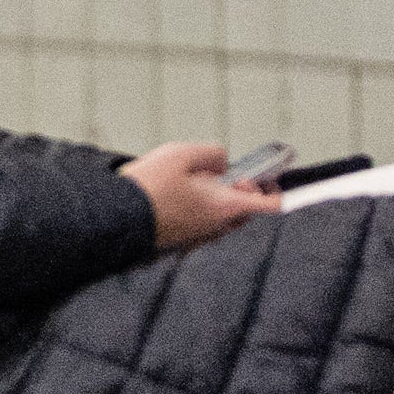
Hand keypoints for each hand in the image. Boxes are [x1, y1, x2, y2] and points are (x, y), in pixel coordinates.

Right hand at [125, 141, 285, 254]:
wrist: (115, 216)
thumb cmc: (148, 187)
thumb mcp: (182, 154)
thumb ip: (211, 154)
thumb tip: (221, 163)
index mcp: (224, 205)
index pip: (269, 205)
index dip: (278, 191)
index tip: (278, 180)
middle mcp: (216, 225)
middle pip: (245, 210)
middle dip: (243, 191)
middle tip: (226, 174)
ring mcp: (198, 235)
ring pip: (223, 217)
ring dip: (219, 198)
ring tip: (195, 180)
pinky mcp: (182, 239)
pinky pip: (202, 222)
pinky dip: (200, 207)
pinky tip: (179, 193)